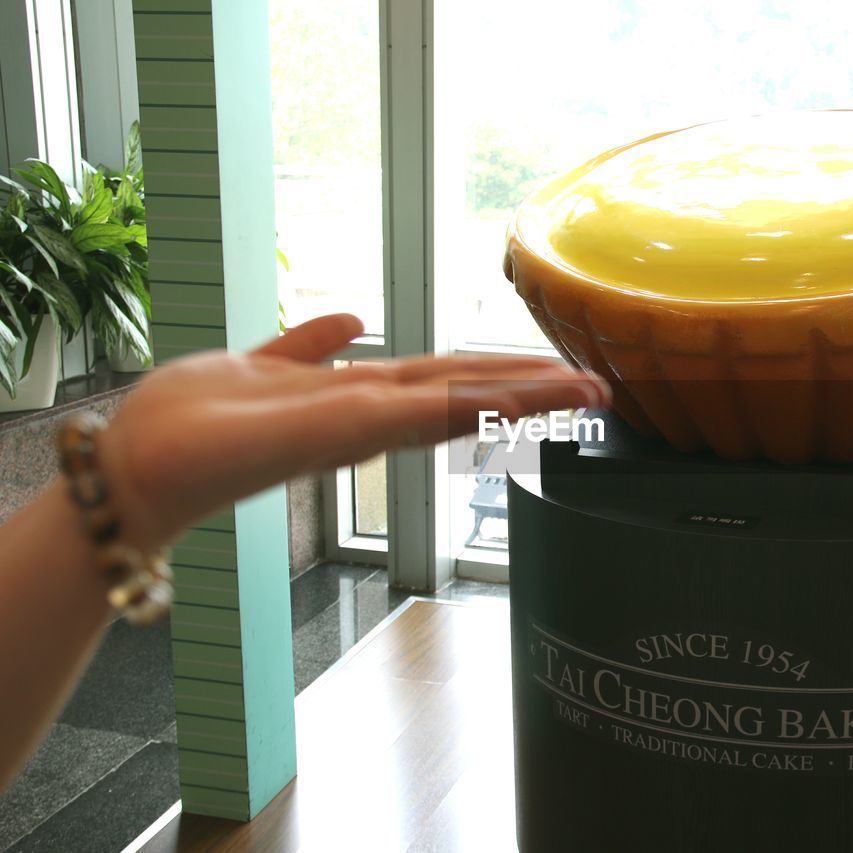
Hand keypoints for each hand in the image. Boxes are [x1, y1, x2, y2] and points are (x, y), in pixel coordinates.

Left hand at [94, 313, 608, 550]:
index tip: (553, 373)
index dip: (501, 374)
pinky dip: (475, 405)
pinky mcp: (344, 427)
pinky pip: (424, 411)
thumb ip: (305, 343)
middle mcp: (368, 413)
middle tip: (598, 389)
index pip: (445, 380)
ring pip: (461, 402)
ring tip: (584, 391)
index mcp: (355, 397)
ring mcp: (362, 423)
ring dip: (525, 397)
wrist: (140, 465)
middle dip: (534, 391)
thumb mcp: (257, 362)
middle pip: (468, 393)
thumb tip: (350, 318)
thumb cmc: (190, 424)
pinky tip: (518, 399)